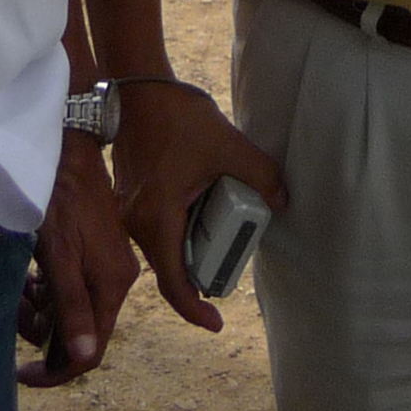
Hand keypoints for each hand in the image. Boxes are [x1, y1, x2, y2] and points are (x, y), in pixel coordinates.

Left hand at [17, 136, 136, 386]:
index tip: (22, 372)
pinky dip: (51, 292)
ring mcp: (108, 265)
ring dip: (44, 312)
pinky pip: (74, 288)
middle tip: (12, 318)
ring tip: (18, 294)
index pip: (91, 351)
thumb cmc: (58, 200)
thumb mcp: (58, 257)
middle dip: (44, 335)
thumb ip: (72, 306)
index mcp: (113, 285)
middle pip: (82, 331)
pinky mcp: (97, 252)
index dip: (57, 371)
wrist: (67, 150)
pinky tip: (32, 278)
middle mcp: (118, 280)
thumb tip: (83, 357)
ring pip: (75, 310)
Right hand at [107, 81, 285, 331]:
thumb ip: (260, 175)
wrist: (138, 87)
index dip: (195, 309)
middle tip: (231, 272)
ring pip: (162, 249)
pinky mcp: (129, 198)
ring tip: (223, 236)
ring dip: (190, 251)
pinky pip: (156, 229)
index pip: (173, 283)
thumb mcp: (228, 146)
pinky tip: (203, 212)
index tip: (216, 323)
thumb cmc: (177, 117)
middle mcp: (135, 222)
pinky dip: (180, 232)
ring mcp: (127, 212)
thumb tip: (283, 201)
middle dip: (199, 277)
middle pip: (168, 268)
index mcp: (156, 219)